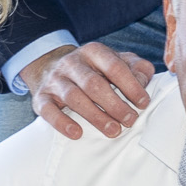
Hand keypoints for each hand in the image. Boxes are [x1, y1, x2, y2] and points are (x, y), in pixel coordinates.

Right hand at [25, 41, 155, 140]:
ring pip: (74, 97)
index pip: (114, 66)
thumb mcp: (117, 61)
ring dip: (95, 116)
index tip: (143, 103)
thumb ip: (136, 68)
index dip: (131, 85)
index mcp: (94, 52)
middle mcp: (72, 63)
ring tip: (113, 131)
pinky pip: (48, 110)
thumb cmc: (94, 69)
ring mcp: (54, 80)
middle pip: (94, 84)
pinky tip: (77, 133)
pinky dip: (62, 123)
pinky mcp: (41, 97)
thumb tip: (144, 82)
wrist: (51, 66)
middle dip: (115, 104)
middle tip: (130, 120)